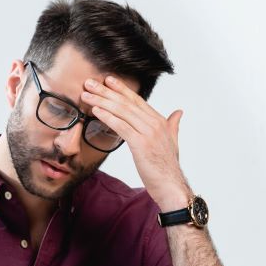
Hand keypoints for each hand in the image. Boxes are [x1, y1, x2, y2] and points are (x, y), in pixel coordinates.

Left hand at [81, 75, 189, 210]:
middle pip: (127, 103)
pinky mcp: (141, 144)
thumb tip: (178, 112)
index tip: (108, 80)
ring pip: (122, 112)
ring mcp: (149, 132)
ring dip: (102, 101)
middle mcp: (155, 123)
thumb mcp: (172, 141)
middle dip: (106, 91)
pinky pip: (121, 126)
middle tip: (89, 83)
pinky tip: (95, 111)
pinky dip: (107, 117)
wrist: (171, 186)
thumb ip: (173, 125)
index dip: (122, 89)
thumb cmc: (167, 167)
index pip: (137, 100)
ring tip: (86, 95)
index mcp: (160, 121)